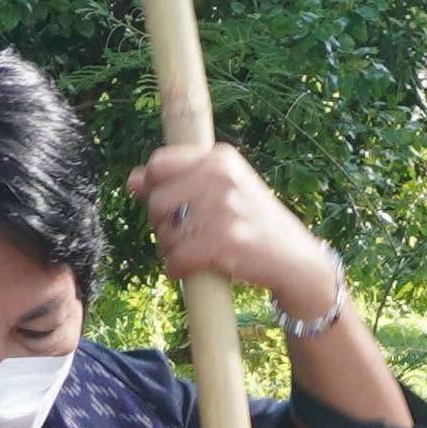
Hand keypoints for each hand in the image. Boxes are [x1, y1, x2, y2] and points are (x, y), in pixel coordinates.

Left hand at [133, 140, 349, 330]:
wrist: (295, 258)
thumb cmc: (252, 222)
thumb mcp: (223, 190)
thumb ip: (179, 180)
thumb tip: (131, 181)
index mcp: (220, 158)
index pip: (159, 164)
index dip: (153, 188)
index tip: (167, 205)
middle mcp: (221, 178)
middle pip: (156, 201)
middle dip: (161, 223)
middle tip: (183, 233)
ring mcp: (222, 210)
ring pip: (164, 232)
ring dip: (170, 249)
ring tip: (191, 251)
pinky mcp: (222, 243)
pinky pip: (175, 259)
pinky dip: (176, 269)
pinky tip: (189, 268)